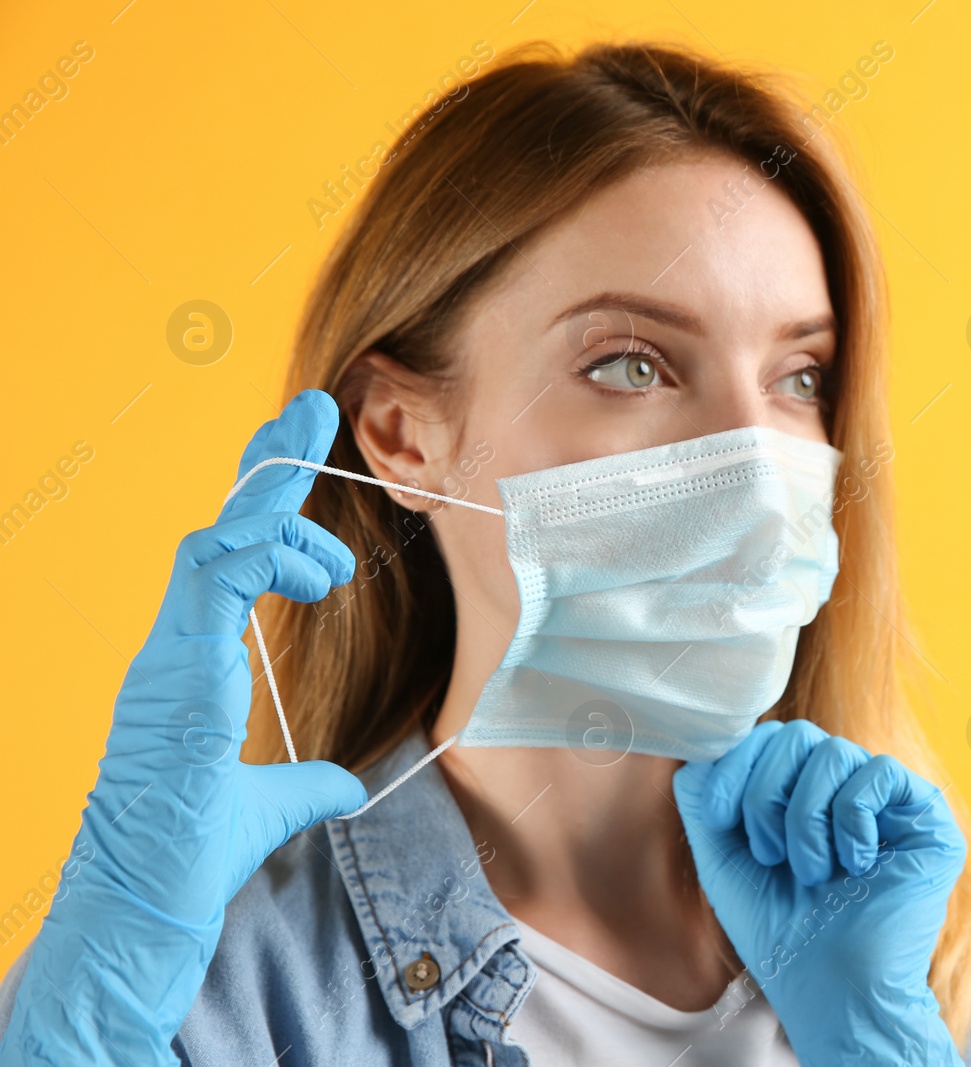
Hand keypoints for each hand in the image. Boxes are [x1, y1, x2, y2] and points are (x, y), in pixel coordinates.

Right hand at [0, 390, 366, 1065]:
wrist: (151, 898)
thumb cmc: (194, 852)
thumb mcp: (274, 804)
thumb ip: (307, 784)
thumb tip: (345, 781)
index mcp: (192, 663)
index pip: (230, 561)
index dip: (268, 507)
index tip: (304, 455)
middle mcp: (175, 646)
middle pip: (220, 529)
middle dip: (266, 465)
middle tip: (313, 407)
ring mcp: (168, 653)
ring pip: (215, 540)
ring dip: (278, 507)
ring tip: (334, 526)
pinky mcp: (173, 668)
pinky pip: (211, 579)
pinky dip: (260, 551)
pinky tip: (307, 555)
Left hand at [673, 720, 966, 1066]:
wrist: (829, 985)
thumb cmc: (779, 931)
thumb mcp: (723, 859)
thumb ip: (704, 800)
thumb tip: (698, 750)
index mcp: (800, 793)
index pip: (767, 738)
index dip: (736, 765)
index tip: (720, 818)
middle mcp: (843, 788)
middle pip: (797, 735)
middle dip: (768, 793)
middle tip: (771, 855)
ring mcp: (887, 800)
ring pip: (836, 751)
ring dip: (808, 817)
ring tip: (813, 873)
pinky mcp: (926, 815)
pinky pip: (881, 772)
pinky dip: (853, 818)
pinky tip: (857, 864)